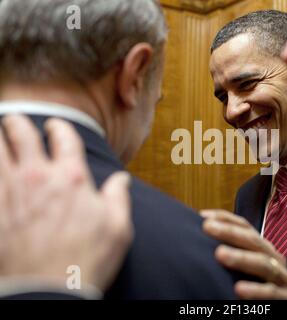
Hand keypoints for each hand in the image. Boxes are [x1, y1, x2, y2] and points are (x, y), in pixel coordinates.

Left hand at [0, 115, 132, 292]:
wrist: (49, 290)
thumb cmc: (87, 260)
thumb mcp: (118, 228)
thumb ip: (118, 197)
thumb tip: (121, 180)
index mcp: (72, 177)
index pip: (63, 136)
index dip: (59, 127)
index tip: (56, 127)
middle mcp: (38, 177)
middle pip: (20, 132)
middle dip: (18, 123)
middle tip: (18, 124)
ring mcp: (12, 191)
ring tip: (1, 139)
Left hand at [201, 209, 286, 299]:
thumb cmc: (263, 288)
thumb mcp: (249, 269)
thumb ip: (230, 254)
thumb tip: (201, 237)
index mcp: (264, 250)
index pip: (246, 228)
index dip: (226, 219)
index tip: (203, 217)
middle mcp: (275, 260)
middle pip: (253, 241)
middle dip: (230, 232)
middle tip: (207, 227)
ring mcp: (283, 278)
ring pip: (264, 264)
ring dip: (241, 258)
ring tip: (220, 254)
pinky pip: (271, 293)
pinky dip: (256, 291)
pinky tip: (239, 289)